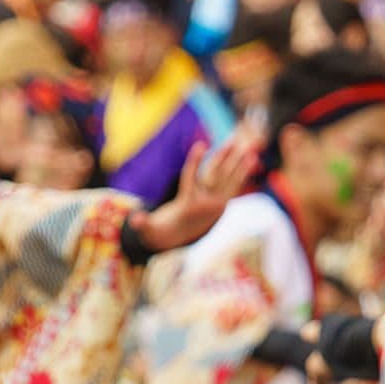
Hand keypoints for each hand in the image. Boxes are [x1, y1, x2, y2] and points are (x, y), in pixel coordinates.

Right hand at [133, 132, 259, 254]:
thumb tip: (134, 220)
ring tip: (250, 150)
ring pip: (228, 181)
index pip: (191, 179)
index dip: (195, 162)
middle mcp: (205, 205)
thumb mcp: (150, 227)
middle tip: (232, 142)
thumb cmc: (160, 228)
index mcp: (187, 205)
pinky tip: (250, 160)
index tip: (200, 144)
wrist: (176, 241)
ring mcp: (216, 206)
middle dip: (223, 159)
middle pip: (215, 177)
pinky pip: (233, 187)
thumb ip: (143, 223)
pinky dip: (241, 173)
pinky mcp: (222, 205)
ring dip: (238, 165)